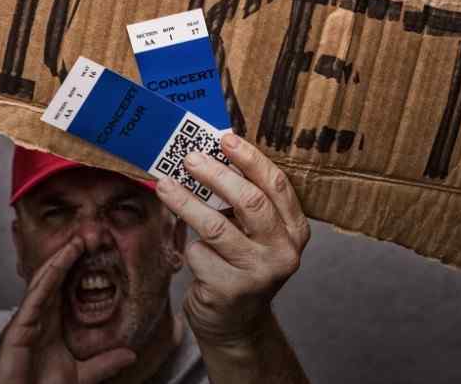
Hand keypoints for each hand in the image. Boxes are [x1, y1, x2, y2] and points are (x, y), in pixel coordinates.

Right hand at [0, 237, 135, 383]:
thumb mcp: (81, 377)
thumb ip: (104, 365)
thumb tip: (130, 354)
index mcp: (50, 327)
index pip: (65, 290)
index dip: (77, 270)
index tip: (94, 252)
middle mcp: (37, 320)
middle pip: (53, 280)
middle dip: (68, 257)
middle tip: (86, 236)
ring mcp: (25, 323)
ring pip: (43, 283)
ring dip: (58, 261)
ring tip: (75, 242)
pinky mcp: (16, 330)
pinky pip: (33, 298)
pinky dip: (46, 279)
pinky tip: (58, 264)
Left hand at [155, 134, 310, 344]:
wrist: (236, 323)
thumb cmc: (240, 265)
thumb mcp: (254, 234)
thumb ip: (244, 201)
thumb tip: (211, 153)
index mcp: (295, 230)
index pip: (277, 185)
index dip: (250, 159)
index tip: (225, 138)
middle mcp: (284, 252)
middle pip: (250, 201)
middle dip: (216, 174)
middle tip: (189, 158)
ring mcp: (259, 274)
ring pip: (216, 226)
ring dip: (186, 201)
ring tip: (165, 184)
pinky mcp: (230, 290)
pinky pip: (199, 253)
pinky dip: (188, 247)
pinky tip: (191, 250)